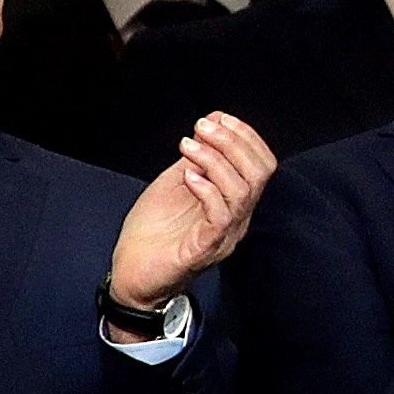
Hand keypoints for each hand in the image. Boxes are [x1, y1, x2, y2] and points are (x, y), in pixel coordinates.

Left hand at [109, 112, 275, 318]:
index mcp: (234, 202)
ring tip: (187, 146)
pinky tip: (187, 176)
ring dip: (216, 160)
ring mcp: (225, 236)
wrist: (131, 276)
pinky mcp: (205, 250)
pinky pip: (220, 216)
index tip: (218, 118)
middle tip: (202, 127)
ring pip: (242, 192)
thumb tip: (213, 121)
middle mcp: (238, 219)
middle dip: (233, 143)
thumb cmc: (152, 232)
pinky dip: (206, 189)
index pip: (262, 164)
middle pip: (260, 174)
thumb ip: (196, 158)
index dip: (246, 137)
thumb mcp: (175, 183)